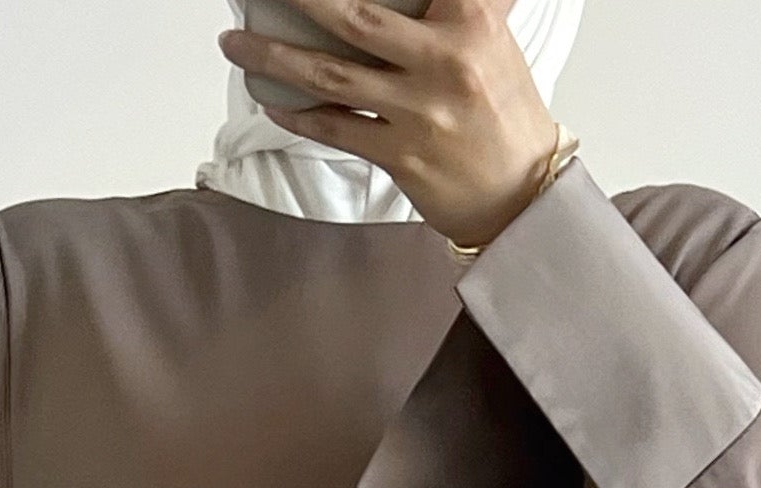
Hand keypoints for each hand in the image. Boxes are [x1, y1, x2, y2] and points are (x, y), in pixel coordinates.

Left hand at [218, 0, 558, 247]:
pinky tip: (271, 99)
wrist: (525, 195)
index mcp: (471, 20)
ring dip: (274, 58)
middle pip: (354, 17)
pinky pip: (337, 129)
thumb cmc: (505, 114)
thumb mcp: (495, 38)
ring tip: (235, 45)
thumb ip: (464, 3)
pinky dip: (299, 114)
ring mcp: (421, 113)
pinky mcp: (403, 157)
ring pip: (331, 76)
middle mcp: (445, 62)